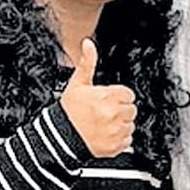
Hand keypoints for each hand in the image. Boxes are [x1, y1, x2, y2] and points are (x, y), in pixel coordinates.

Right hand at [60, 39, 135, 157]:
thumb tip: (88, 44)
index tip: (107, 100)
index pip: (128, 94)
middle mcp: (114, 113)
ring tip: (103, 124)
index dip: (117, 96)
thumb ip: (87, 63)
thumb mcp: (77, 84)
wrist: (59, 139)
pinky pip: (127, 140)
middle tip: (104, 113)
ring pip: (130, 124)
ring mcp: (116, 130)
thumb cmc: (68, 111)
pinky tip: (105, 135)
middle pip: (131, 109)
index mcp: (108, 96)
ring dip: (120, 124)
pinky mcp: (116, 146)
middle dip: (120, 110)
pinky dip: (119, 139)